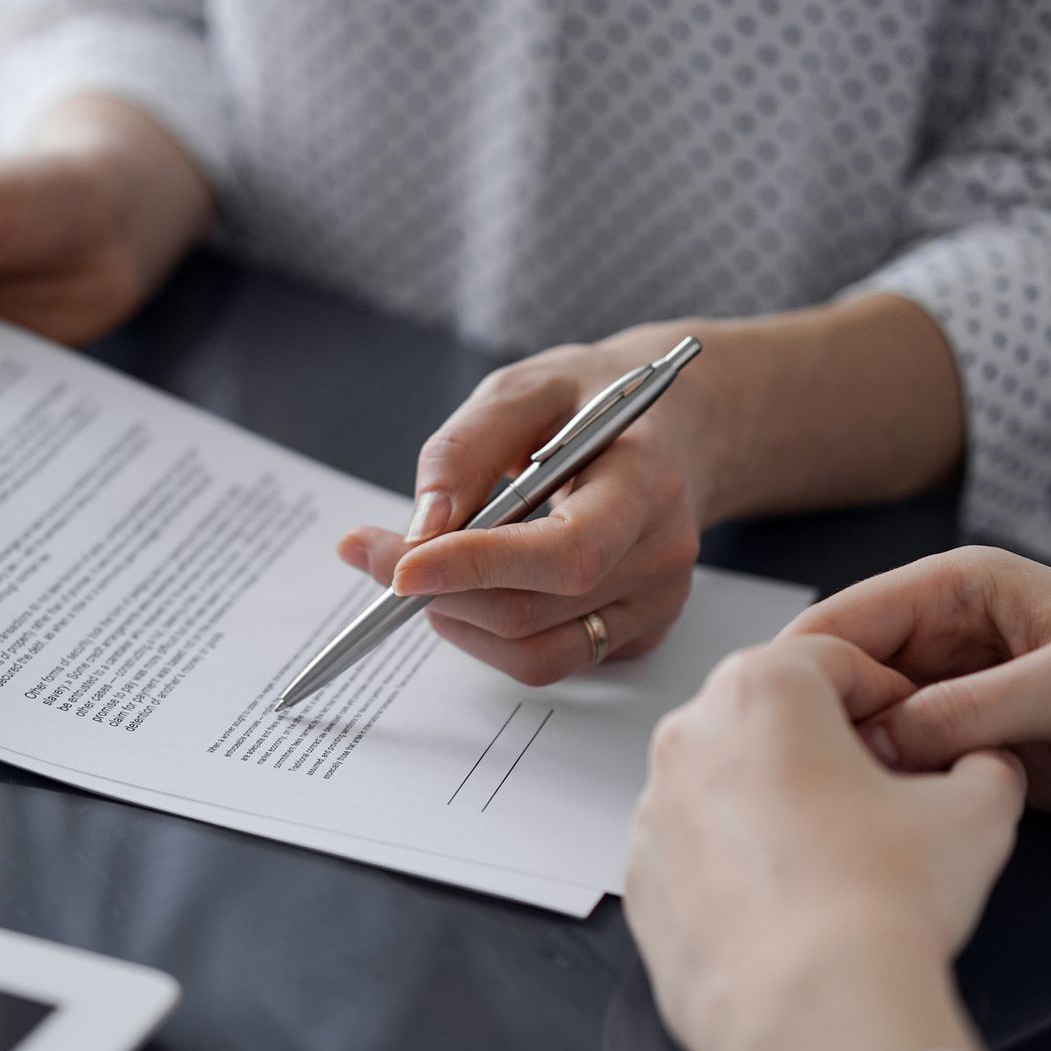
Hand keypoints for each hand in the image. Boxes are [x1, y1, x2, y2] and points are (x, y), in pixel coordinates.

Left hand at [337, 325, 716, 684]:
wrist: (673, 429)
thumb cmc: (590, 402)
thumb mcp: (524, 389)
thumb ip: (466, 449)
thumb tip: (423, 527)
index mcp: (646, 482)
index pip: (565, 551)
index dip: (476, 567)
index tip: (398, 568)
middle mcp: (661, 553)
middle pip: (532, 609)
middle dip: (440, 591)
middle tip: (377, 556)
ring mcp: (655, 604)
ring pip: (534, 653)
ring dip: (460, 620)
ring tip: (431, 571)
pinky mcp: (637, 634)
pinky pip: (549, 661)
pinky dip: (491, 636)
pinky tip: (479, 586)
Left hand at [625, 635, 1027, 1050]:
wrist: (812, 1012)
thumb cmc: (878, 905)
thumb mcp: (976, 811)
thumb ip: (980, 768)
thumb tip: (980, 770)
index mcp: (758, 690)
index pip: (833, 660)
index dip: (887, 694)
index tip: (910, 730)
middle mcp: (688, 738)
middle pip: (767, 717)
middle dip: (824, 744)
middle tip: (881, 793)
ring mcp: (652, 811)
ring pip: (725, 783)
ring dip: (774, 803)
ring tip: (837, 857)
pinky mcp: (640, 879)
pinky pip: (695, 850)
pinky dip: (735, 863)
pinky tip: (789, 901)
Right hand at [788, 546, 1050, 838]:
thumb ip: (966, 709)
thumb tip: (878, 736)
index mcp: (964, 591)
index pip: (847, 616)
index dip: (802, 662)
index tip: (768, 712)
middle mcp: (951, 642)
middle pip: (847, 676)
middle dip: (821, 717)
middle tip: (797, 765)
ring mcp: (962, 701)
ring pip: (871, 728)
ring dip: (854, 759)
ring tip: (833, 793)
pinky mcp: (978, 754)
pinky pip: (909, 771)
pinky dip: (890, 790)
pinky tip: (879, 810)